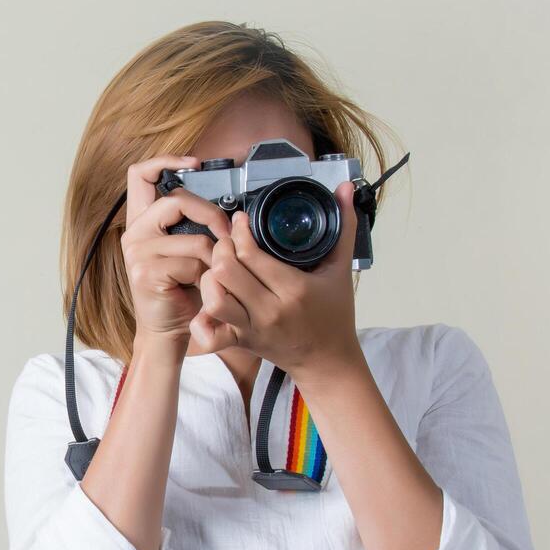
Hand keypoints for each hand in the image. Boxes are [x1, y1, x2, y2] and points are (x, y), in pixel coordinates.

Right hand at [120, 154, 234, 344]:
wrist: (167, 330)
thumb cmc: (181, 291)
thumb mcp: (185, 250)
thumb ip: (191, 225)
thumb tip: (226, 208)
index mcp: (142, 221)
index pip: (140, 174)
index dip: (166, 160)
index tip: (194, 162)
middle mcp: (134, 232)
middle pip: (177, 199)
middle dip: (211, 215)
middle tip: (225, 234)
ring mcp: (137, 251)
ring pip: (194, 238)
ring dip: (213, 258)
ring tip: (210, 273)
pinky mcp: (145, 271)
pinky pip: (192, 263)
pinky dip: (205, 276)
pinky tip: (199, 287)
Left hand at [192, 180, 365, 378]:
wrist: (328, 362)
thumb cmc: (334, 315)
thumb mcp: (341, 270)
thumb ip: (343, 225)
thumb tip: (346, 188)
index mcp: (294, 289)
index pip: (251, 253)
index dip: (239, 231)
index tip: (240, 220)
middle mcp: (269, 310)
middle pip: (225, 271)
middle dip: (221, 248)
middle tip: (228, 241)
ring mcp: (252, 328)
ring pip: (213, 297)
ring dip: (210, 278)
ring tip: (219, 268)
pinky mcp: (240, 342)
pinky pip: (210, 332)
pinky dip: (202, 317)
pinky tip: (209, 299)